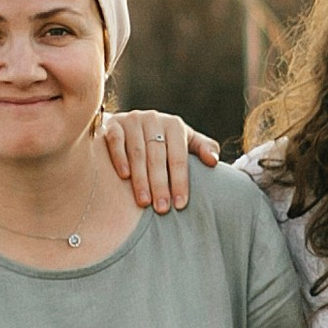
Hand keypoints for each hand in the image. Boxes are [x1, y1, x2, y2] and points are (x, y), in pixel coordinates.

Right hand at [101, 110, 220, 211]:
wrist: (129, 125)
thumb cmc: (164, 139)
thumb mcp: (185, 141)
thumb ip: (202, 148)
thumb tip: (214, 161)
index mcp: (174, 125)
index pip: (179, 157)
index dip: (180, 181)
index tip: (180, 205)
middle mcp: (154, 119)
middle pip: (158, 157)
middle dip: (160, 185)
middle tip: (162, 208)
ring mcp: (132, 120)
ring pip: (137, 152)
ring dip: (140, 179)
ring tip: (144, 202)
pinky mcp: (113, 124)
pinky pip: (116, 141)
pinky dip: (120, 158)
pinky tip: (124, 177)